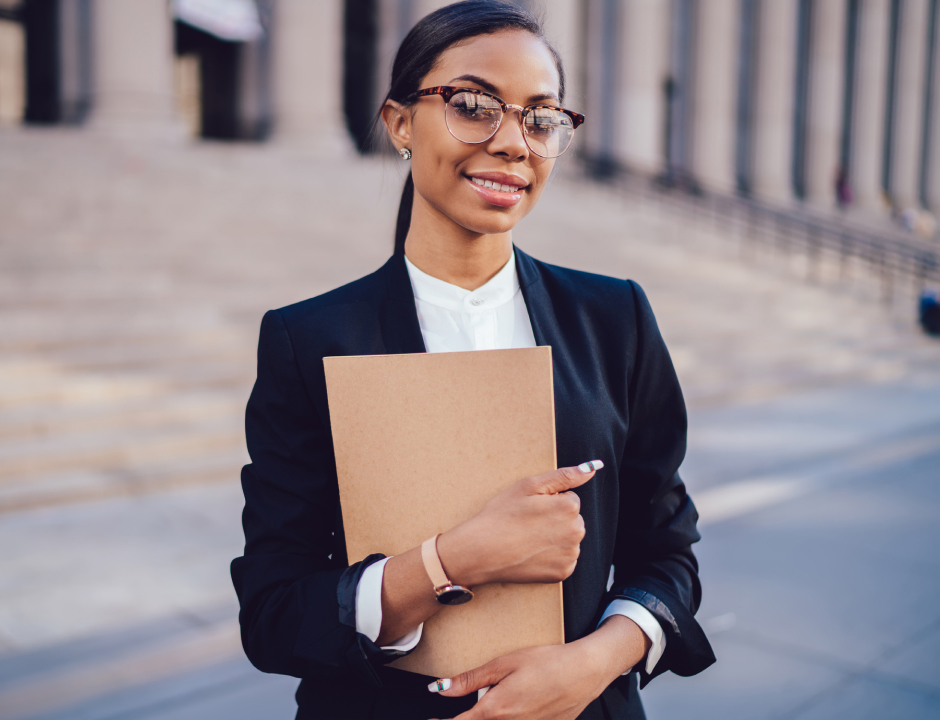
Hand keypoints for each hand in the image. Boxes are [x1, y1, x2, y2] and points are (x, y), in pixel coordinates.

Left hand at [429, 615, 648, 719]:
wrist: (585, 672)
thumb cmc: (547, 662)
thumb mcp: (505, 663)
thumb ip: (471, 679)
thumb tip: (440, 689)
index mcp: (496, 710)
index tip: (431, 719)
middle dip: (468, 717)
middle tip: (463, 706)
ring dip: (490, 717)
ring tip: (496, 700)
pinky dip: (509, 716)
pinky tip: (517, 704)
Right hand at [438, 462, 601, 587]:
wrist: (481, 551)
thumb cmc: (502, 515)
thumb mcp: (529, 486)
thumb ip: (565, 475)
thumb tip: (594, 467)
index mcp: (569, 507)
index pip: (569, 499)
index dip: (549, 502)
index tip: (531, 510)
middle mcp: (576, 531)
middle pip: (572, 519)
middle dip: (555, 519)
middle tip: (528, 524)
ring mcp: (570, 554)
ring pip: (569, 539)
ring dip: (555, 538)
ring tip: (528, 539)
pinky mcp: (563, 572)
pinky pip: (564, 559)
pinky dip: (552, 557)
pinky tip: (533, 554)